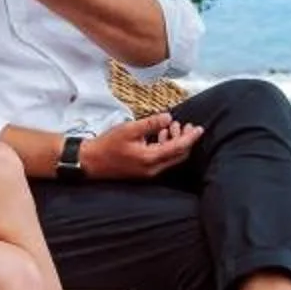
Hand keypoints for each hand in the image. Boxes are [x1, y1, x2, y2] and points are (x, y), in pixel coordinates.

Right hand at [81, 111, 201, 180]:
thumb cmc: (108, 145)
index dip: (191, 137)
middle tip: (186, 124)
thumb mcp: (129, 129)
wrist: (90, 162)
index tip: (199, 128)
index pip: (179, 148)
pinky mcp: (144, 171)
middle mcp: (153, 169)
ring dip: (175, 142)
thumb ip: (150, 123)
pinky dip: (166, 147)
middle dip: (185, 139)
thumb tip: (168, 117)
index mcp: (151, 158)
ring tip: (172, 126)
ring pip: (171, 158)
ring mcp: (149, 172)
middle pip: (179, 155)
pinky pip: (162, 160)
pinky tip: (160, 135)